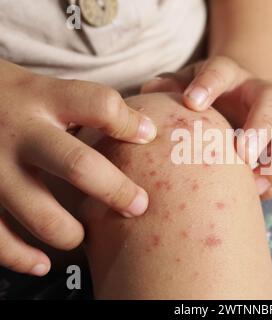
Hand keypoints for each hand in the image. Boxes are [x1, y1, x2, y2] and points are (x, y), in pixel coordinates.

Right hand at [0, 60, 156, 275]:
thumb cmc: (11, 98)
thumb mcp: (42, 87)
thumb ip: (83, 104)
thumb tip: (143, 129)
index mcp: (43, 98)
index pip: (99, 106)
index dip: (130, 123)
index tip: (149, 136)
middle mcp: (19, 132)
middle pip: (78, 165)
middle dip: (116, 191)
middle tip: (139, 206)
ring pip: (41, 214)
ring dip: (72, 233)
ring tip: (83, 235)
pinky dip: (22, 258)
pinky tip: (42, 263)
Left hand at [141, 56, 271, 198]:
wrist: (231, 101)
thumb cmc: (199, 97)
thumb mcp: (182, 86)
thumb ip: (168, 88)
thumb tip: (153, 92)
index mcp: (229, 76)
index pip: (222, 69)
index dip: (210, 83)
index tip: (192, 103)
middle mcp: (259, 94)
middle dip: (261, 127)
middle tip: (243, 155)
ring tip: (255, 184)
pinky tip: (255, 194)